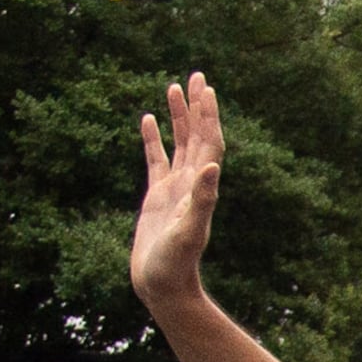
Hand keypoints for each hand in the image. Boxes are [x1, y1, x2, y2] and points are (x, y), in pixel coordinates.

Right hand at [132, 73, 226, 314]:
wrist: (163, 285)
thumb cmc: (176, 263)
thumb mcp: (189, 229)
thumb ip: (203, 199)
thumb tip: (213, 167)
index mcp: (201, 187)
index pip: (209, 143)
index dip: (209, 116)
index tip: (206, 88)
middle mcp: (192, 184)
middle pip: (197, 136)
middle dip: (197, 107)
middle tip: (196, 75)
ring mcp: (175, 189)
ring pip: (178, 143)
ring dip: (178, 117)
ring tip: (173, 86)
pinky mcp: (157, 196)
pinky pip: (156, 159)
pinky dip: (153, 138)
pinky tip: (148, 119)